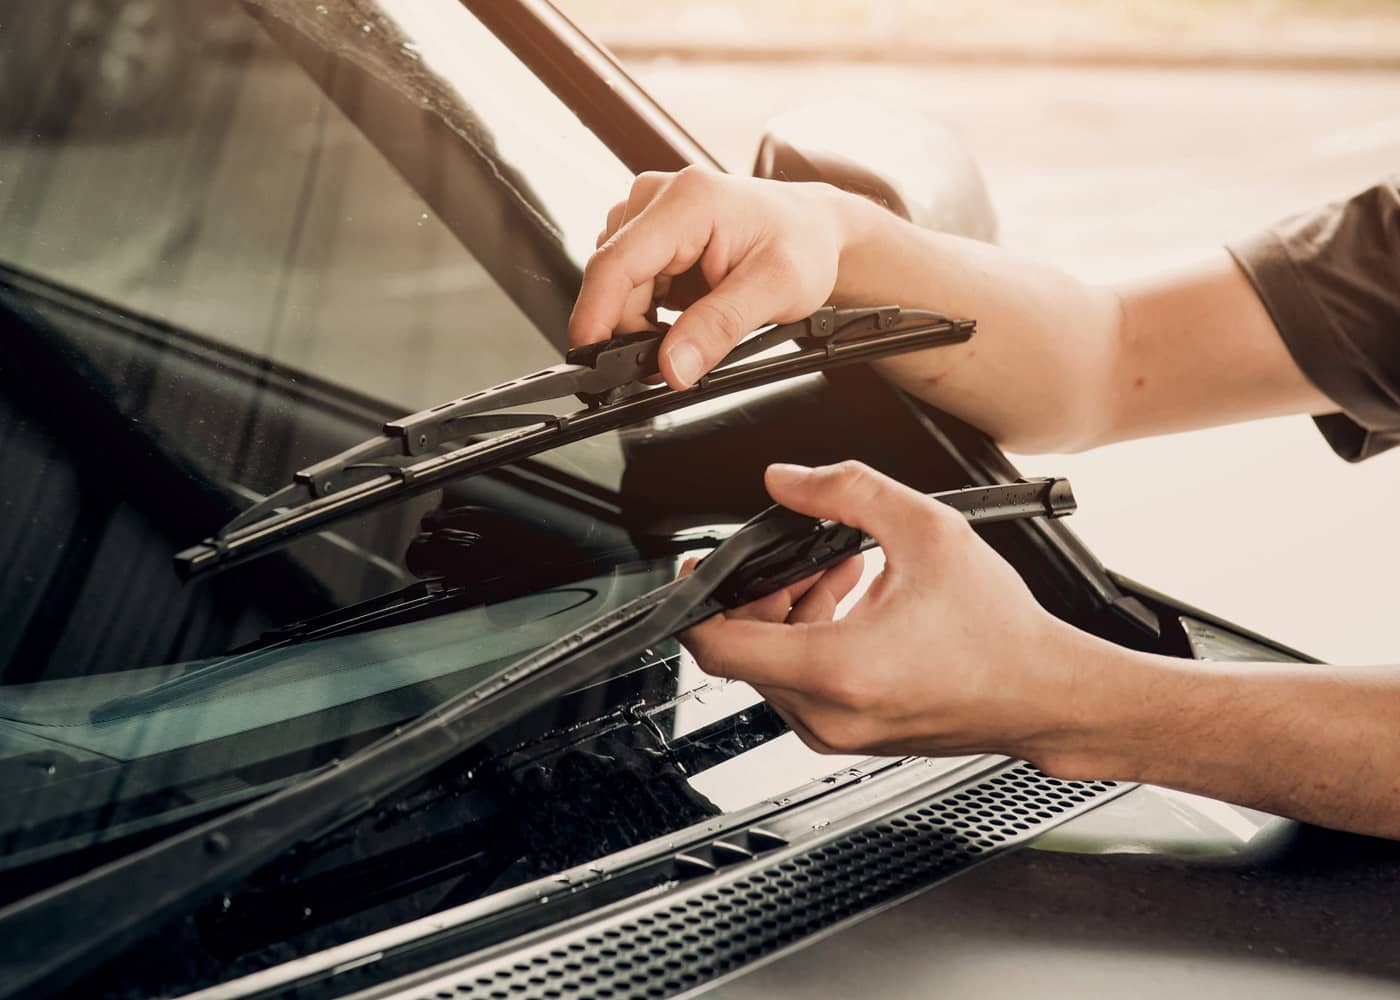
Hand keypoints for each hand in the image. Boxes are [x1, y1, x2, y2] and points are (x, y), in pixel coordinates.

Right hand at [569, 167, 850, 388]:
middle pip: (614, 280)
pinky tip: (683, 311)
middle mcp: (659, 197)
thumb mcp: (775, 291)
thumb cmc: (803, 245)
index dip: (595, 317)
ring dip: (642, 319)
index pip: (616, 263)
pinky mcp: (650, 232)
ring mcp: (650, 213)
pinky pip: (628, 283)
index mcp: (689, 201)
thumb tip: (673, 366)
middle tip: (676, 358)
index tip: (590, 359)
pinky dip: (648, 309)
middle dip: (633, 329)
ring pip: (617, 286)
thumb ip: (719, 329)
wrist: (815, 231)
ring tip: (694, 324)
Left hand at [682, 461, 1084, 761]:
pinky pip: (800, 685)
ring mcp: (836, 732)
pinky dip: (810, 640)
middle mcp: (826, 713)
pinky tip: (852, 602)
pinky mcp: (849, 736)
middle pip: (742, 649)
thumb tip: (787, 480)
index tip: (699, 570)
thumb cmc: (1000, 632)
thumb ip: (845, 491)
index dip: (692, 601)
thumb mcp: (925, 530)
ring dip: (788, 613)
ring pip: (771, 667)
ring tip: (839, 571)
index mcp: (834, 669)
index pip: (714, 646)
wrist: (1045, 693)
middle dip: (760, 593)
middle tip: (801, 557)